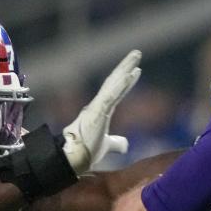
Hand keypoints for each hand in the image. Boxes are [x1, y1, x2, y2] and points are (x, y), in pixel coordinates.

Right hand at [63, 50, 141, 173]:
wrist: (72, 158)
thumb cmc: (86, 151)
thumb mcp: (106, 145)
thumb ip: (116, 142)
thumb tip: (126, 145)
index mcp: (100, 111)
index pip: (116, 92)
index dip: (126, 81)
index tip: (136, 70)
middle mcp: (98, 105)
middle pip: (115, 81)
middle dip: (126, 66)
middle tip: (137, 53)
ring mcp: (97, 107)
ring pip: (113, 83)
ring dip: (125, 68)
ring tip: (137, 55)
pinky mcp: (97, 112)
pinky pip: (111, 95)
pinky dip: (121, 85)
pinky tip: (130, 74)